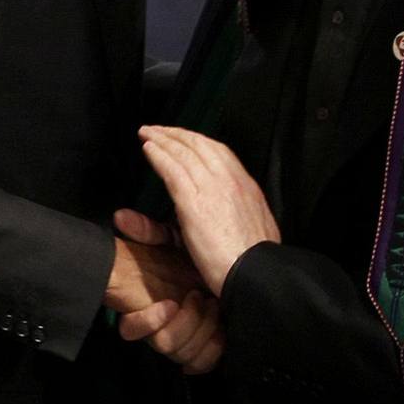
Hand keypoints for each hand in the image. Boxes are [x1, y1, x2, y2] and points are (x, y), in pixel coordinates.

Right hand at [109, 210, 224, 373]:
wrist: (222, 264)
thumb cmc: (194, 253)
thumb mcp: (172, 237)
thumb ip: (147, 228)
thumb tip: (121, 217)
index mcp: (153, 302)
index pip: (132, 329)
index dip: (146, 323)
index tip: (167, 304)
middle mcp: (165, 323)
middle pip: (164, 346)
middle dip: (185, 324)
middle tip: (199, 297)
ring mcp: (184, 337)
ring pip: (182, 355)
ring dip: (200, 330)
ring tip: (213, 304)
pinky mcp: (205, 346)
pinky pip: (201, 364)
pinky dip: (210, 350)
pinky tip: (221, 329)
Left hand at [138, 125, 278, 296]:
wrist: (255, 274)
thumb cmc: (254, 263)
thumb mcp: (253, 229)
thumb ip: (238, 216)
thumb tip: (232, 215)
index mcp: (246, 187)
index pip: (220, 152)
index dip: (199, 142)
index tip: (186, 139)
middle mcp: (231, 181)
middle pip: (201, 145)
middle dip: (178, 134)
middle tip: (160, 129)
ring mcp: (213, 189)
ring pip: (184, 153)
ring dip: (164, 139)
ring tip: (148, 133)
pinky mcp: (194, 202)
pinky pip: (173, 170)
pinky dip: (159, 156)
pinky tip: (149, 149)